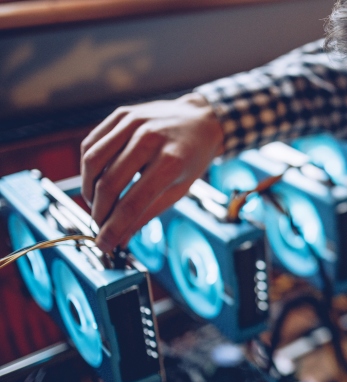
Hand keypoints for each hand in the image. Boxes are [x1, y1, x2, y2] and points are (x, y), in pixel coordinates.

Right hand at [80, 92, 223, 251]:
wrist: (200, 120)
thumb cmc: (192, 157)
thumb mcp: (178, 189)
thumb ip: (146, 214)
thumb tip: (120, 239)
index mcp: (171, 161)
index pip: (133, 202)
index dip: (114, 228)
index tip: (104, 244)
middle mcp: (150, 139)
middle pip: (109, 183)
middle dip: (99, 212)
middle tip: (100, 225)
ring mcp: (133, 122)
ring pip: (93, 161)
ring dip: (88, 190)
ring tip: (96, 204)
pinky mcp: (121, 114)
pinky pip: (91, 143)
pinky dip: (88, 167)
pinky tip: (95, 180)